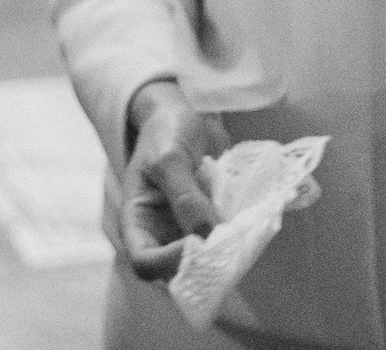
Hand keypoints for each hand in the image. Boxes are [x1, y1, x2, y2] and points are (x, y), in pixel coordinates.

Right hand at [119, 79, 227, 281]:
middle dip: (201, 262)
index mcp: (137, 222)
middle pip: (175, 269)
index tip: (197, 240)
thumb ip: (184, 195)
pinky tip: (248, 224)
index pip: (144, 262)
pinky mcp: (209, 222)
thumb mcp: (169, 158)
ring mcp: (185, 230)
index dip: (168, 261)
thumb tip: (205, 232)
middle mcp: (160, 233)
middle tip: (227, 242)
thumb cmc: (165, 133)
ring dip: (222, 253)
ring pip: (203, 260)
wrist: (182, 115)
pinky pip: (221, 241)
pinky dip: (234, 238)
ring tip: (240, 233)